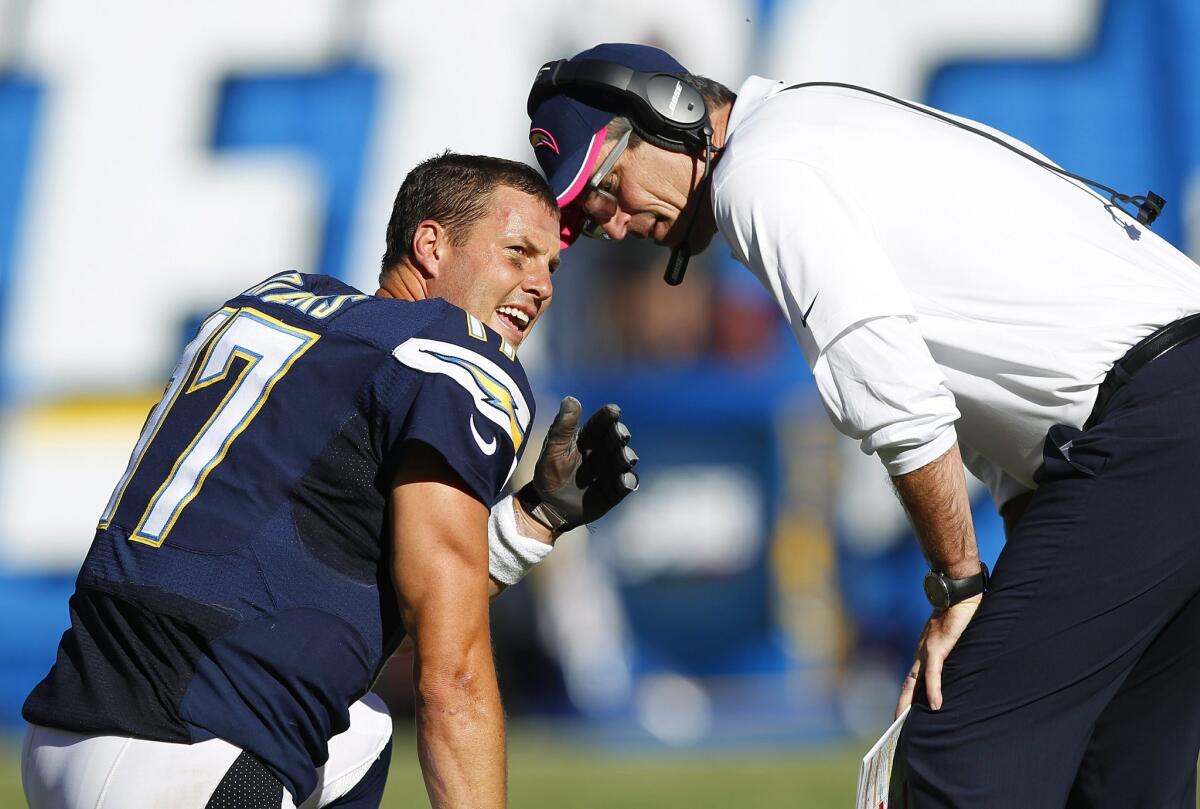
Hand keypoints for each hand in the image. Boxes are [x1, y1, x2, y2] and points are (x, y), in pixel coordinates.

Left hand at [519, 397, 638, 532]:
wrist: (548, 506)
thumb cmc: (549, 474)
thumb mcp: (553, 449)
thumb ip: (563, 427)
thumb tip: (571, 399)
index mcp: (587, 439)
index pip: (600, 424)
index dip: (608, 416)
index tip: (614, 411)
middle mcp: (602, 452)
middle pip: (616, 440)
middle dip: (620, 436)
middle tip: (621, 435)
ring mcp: (609, 471)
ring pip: (624, 460)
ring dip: (626, 458)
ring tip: (625, 459)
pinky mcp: (614, 490)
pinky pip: (625, 484)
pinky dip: (627, 481)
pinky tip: (625, 480)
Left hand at [895, 594, 980, 717]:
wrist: (960, 592)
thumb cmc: (961, 611)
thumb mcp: (956, 637)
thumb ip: (956, 651)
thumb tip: (964, 666)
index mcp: (926, 650)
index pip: (914, 677)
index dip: (909, 695)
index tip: (905, 713)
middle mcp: (923, 651)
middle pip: (909, 683)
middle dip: (903, 705)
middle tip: (896, 725)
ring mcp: (928, 649)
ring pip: (915, 682)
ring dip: (909, 703)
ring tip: (905, 722)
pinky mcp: (938, 647)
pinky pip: (934, 673)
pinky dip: (934, 690)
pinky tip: (936, 706)